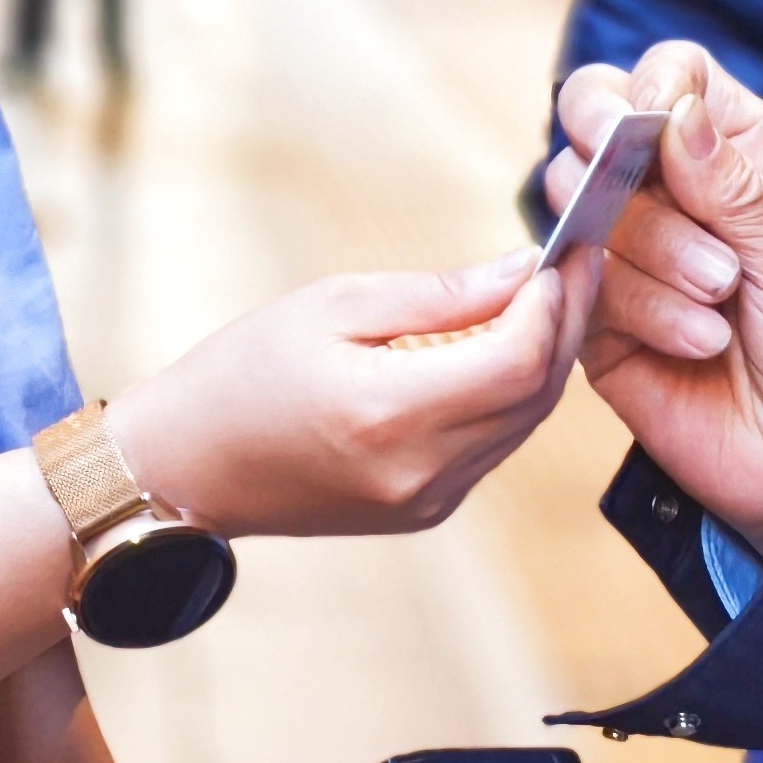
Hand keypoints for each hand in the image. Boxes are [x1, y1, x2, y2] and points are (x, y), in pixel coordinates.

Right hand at [104, 248, 594, 542]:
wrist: (189, 467)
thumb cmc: (243, 373)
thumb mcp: (333, 304)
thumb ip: (439, 294)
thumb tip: (521, 269)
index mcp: (389, 415)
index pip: (519, 360)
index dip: (554, 302)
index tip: (562, 251)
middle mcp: (420, 471)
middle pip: (537, 394)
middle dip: (565, 322)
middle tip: (573, 261)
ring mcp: (428, 501)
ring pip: (526, 423)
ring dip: (547, 357)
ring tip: (546, 293)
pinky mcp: (427, 511)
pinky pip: (496, 446)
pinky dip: (513, 393)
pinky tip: (505, 345)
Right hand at [548, 45, 762, 564]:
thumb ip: (738, 185)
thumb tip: (670, 105)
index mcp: (743, 152)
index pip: (671, 72)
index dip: (653, 88)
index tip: (660, 129)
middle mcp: (678, 188)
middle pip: (595, 117)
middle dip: (621, 163)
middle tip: (676, 213)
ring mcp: (630, 248)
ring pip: (580, 199)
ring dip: (650, 252)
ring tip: (720, 305)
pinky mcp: (597, 313)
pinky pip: (578, 280)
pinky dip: (637, 310)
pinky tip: (696, 343)